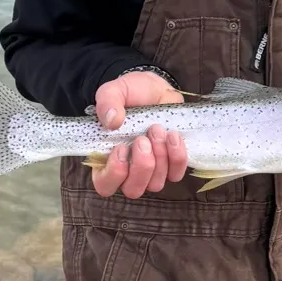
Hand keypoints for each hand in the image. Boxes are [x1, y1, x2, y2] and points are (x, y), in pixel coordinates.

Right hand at [91, 72, 188, 199]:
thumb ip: (108, 102)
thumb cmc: (130, 95)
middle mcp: (128, 171)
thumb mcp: (115, 91)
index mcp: (106, 159)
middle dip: (141, 165)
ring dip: (159, 156)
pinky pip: (176, 174)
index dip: (113, 173)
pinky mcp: (171, 166)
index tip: (121, 148)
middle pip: (133, 189)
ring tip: (157, 129)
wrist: (155, 90)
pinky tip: (173, 135)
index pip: (105, 185)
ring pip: (155, 184)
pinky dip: (177, 156)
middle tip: (143, 139)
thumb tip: (112, 120)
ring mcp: (151, 171)